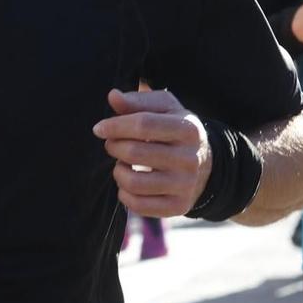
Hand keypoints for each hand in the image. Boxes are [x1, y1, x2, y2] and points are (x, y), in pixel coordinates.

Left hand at [92, 88, 210, 217]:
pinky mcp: (179, 206)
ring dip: (118, 171)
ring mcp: (185, 185)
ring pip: (133, 182)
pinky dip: (124, 194)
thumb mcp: (164, 108)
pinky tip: (128, 183)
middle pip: (135, 152)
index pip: (143, 124)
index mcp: (187, 129)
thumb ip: (137, 101)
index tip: (99, 128)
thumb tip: (113, 96)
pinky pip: (138, 205)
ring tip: (121, 164)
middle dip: (114, 147)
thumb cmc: (174, 128)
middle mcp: (190, 158)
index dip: (115, 125)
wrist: (203, 162)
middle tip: (112, 145)